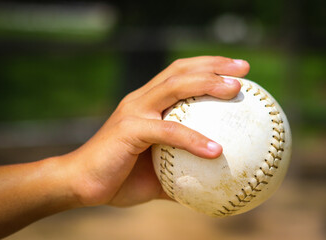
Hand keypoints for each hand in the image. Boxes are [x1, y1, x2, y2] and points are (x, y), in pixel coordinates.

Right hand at [66, 56, 249, 206]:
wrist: (80, 183)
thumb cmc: (119, 177)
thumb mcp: (159, 173)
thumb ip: (183, 171)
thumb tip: (213, 183)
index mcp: (147, 103)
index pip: (180, 73)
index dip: (208, 66)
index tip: (237, 72)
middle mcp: (141, 100)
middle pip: (180, 70)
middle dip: (213, 64)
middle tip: (244, 69)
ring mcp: (133, 111)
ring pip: (174, 87)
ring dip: (207, 84)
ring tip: (236, 90)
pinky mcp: (128, 129)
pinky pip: (168, 131)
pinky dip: (193, 139)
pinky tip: (216, 151)